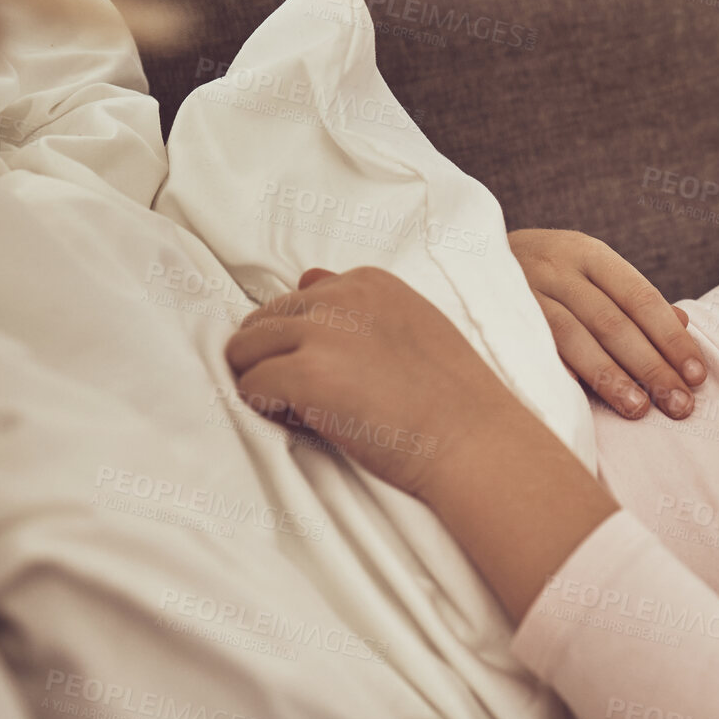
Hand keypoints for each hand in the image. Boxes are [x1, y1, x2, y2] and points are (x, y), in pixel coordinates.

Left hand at [223, 266, 511, 498]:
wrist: (474, 441)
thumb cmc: (451, 396)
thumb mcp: (412, 324)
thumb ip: (358, 303)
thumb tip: (305, 278)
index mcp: (367, 281)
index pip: (296, 301)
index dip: (302, 344)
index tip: (334, 375)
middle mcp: (340, 295)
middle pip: (261, 322)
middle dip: (274, 361)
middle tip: (312, 400)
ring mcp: (322, 332)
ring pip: (243, 351)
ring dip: (263, 383)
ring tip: (305, 412)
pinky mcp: (306, 374)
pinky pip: (249, 387)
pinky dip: (264, 410)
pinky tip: (303, 424)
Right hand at [508, 229, 705, 419]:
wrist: (463, 255)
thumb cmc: (542, 273)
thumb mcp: (587, 272)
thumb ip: (631, 300)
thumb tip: (684, 325)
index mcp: (586, 253)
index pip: (640, 297)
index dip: (671, 338)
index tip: (697, 375)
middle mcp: (555, 266)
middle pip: (613, 321)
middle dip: (651, 366)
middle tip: (680, 404)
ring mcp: (522, 291)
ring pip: (574, 337)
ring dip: (610, 376)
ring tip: (639, 410)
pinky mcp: (497, 317)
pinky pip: (534, 349)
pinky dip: (561, 373)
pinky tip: (584, 400)